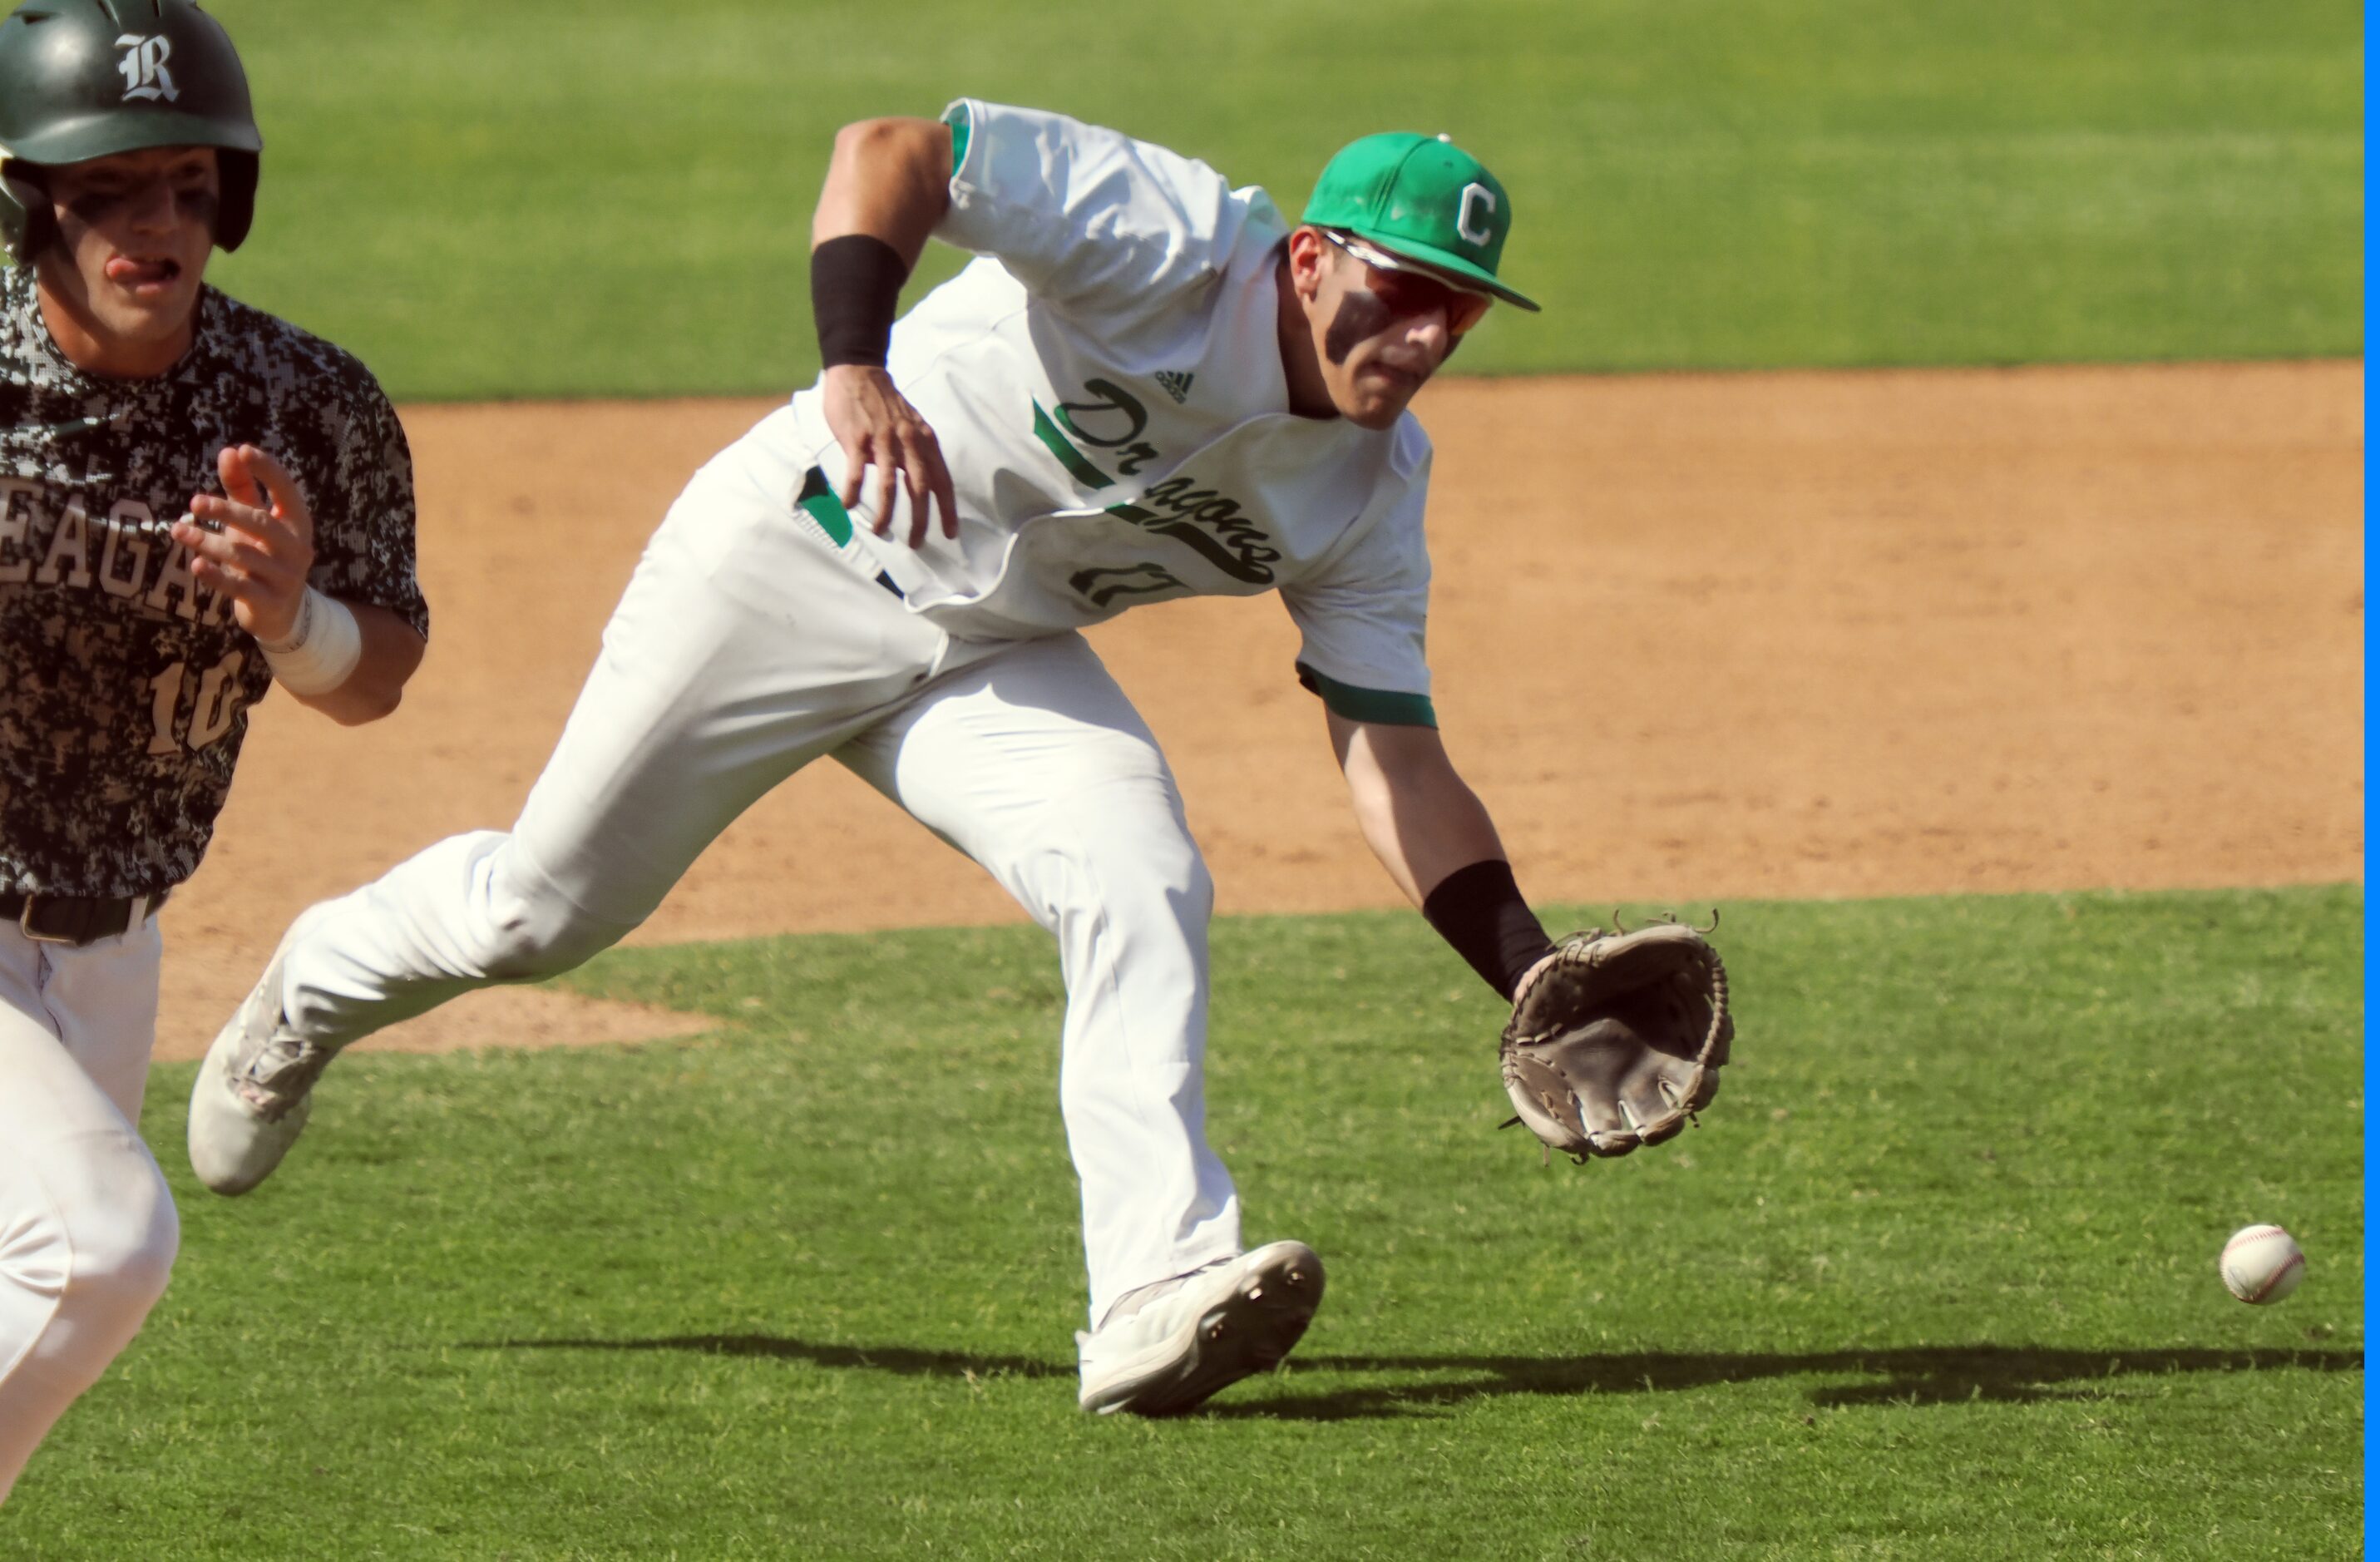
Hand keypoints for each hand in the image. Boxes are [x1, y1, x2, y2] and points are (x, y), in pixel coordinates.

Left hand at [172, 444, 316, 644]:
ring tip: (178, 531)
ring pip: (243, 555)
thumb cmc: (264, 555)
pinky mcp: (269, 601)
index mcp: (297, 522)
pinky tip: (196, 565)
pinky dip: (216, 576)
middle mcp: (297, 548)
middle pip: (261, 524)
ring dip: (208, 542)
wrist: (282, 613)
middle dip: (227, 511)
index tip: (242, 450)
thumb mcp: (256, 520)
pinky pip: (239, 586)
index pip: (286, 490)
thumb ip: (243, 488)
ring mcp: (285, 576)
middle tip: (194, 503)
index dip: (267, 469)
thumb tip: (229, 451)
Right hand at [820, 363, 958, 548]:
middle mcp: (908, 442)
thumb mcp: (912, 425)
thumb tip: (916, 484)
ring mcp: (883, 441)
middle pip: (920, 488)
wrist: (859, 371)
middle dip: (920, 520)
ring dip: (886, 513)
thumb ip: (916, 452)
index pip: (942, 480)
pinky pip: (857, 473)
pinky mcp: (858, 439)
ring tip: (880, 531)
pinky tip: (849, 506)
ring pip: (889, 485)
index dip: (947, 508)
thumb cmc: (885, 403)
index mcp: (925, 440)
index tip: (950, 533)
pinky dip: (854, 493)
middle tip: (916, 543)